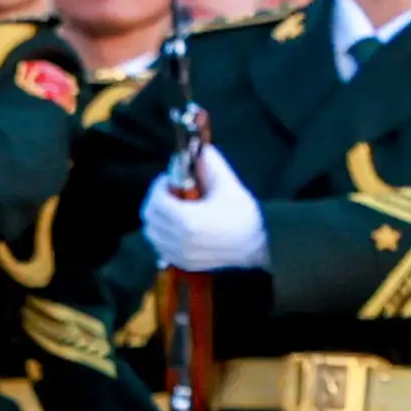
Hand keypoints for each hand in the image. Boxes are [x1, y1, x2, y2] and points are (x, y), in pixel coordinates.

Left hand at [141, 146, 268, 276]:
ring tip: (172, 208)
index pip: (156, 201)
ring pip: (152, 234)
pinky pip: (161, 248)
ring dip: (157, 218)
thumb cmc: (244, 213)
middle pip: (150, 217)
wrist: (260, 243)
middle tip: (169, 192)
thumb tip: (198, 147)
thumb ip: (209, 163)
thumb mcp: (227, 184)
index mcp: (188, 219)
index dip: (159, 186)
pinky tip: (175, 226)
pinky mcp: (185, 263)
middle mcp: (180, 239)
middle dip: (155, 200)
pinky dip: (162, 235)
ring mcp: (181, 254)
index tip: (168, 179)